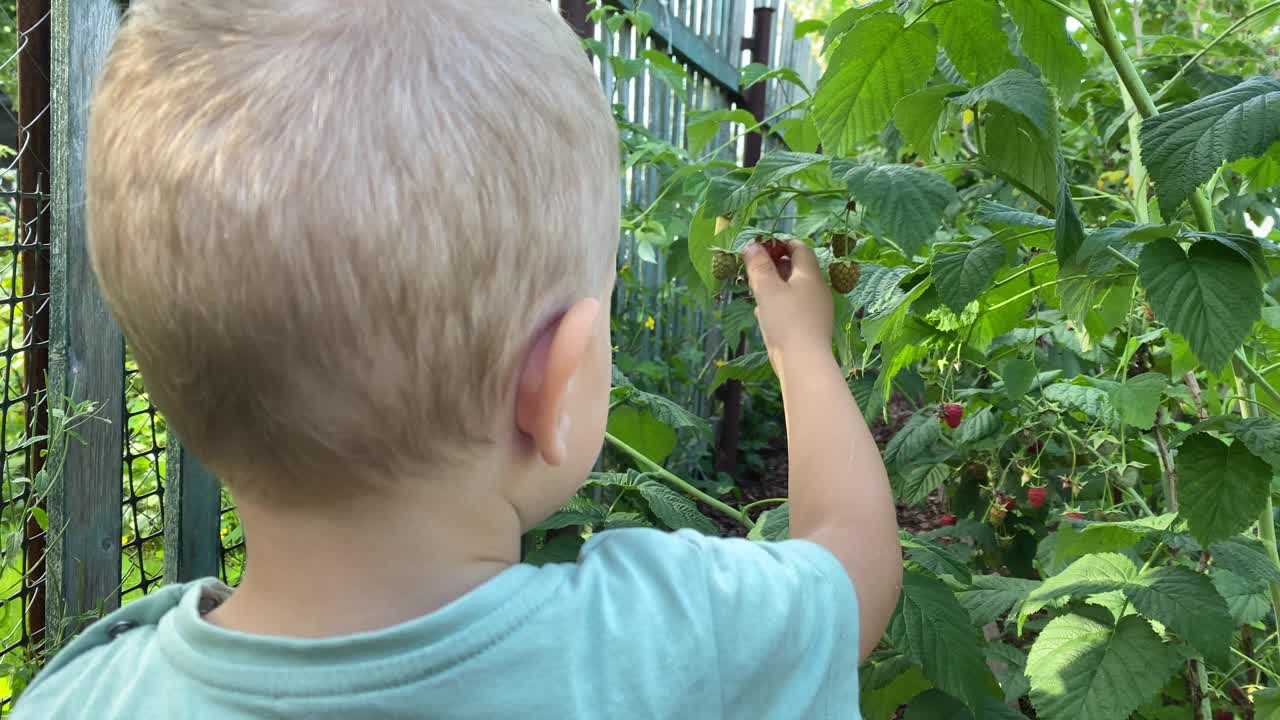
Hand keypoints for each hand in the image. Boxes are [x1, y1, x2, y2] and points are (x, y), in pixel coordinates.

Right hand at [742, 240, 833, 363]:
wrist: (803, 362)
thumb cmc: (785, 320)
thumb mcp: (766, 289)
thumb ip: (759, 265)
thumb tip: (752, 245)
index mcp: (810, 274)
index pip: (800, 248)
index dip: (781, 243)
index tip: (761, 248)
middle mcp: (818, 289)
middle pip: (797, 269)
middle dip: (775, 266)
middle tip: (754, 270)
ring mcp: (817, 309)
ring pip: (794, 289)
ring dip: (775, 287)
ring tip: (756, 291)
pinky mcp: (811, 326)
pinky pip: (794, 307)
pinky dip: (780, 305)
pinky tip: (765, 314)